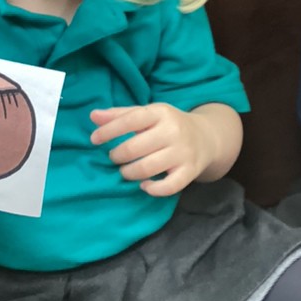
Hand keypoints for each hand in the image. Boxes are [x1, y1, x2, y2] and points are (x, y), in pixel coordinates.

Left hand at [90, 102, 241, 196]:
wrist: (207, 137)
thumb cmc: (168, 124)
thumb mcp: (147, 114)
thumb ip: (119, 115)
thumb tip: (93, 116)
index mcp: (160, 112)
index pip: (130, 120)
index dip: (108, 131)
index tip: (94, 140)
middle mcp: (173, 131)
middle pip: (135, 148)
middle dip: (117, 156)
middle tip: (114, 158)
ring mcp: (183, 152)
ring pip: (148, 168)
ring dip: (129, 173)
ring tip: (125, 171)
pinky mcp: (190, 171)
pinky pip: (169, 186)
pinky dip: (153, 189)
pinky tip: (144, 185)